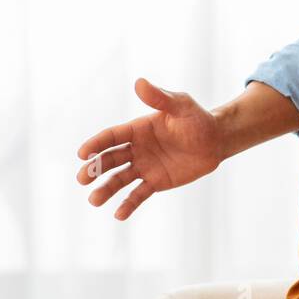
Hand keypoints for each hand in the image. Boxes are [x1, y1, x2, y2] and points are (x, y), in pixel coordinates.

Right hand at [76, 78, 224, 219]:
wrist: (216, 140)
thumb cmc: (197, 119)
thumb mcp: (180, 106)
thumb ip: (160, 98)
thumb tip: (139, 82)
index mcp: (137, 129)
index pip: (111, 137)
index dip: (96, 144)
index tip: (82, 153)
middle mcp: (136, 148)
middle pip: (110, 159)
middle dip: (94, 168)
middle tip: (82, 178)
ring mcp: (144, 166)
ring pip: (120, 179)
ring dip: (106, 189)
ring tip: (94, 200)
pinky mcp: (155, 182)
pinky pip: (138, 194)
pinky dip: (128, 204)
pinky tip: (118, 215)